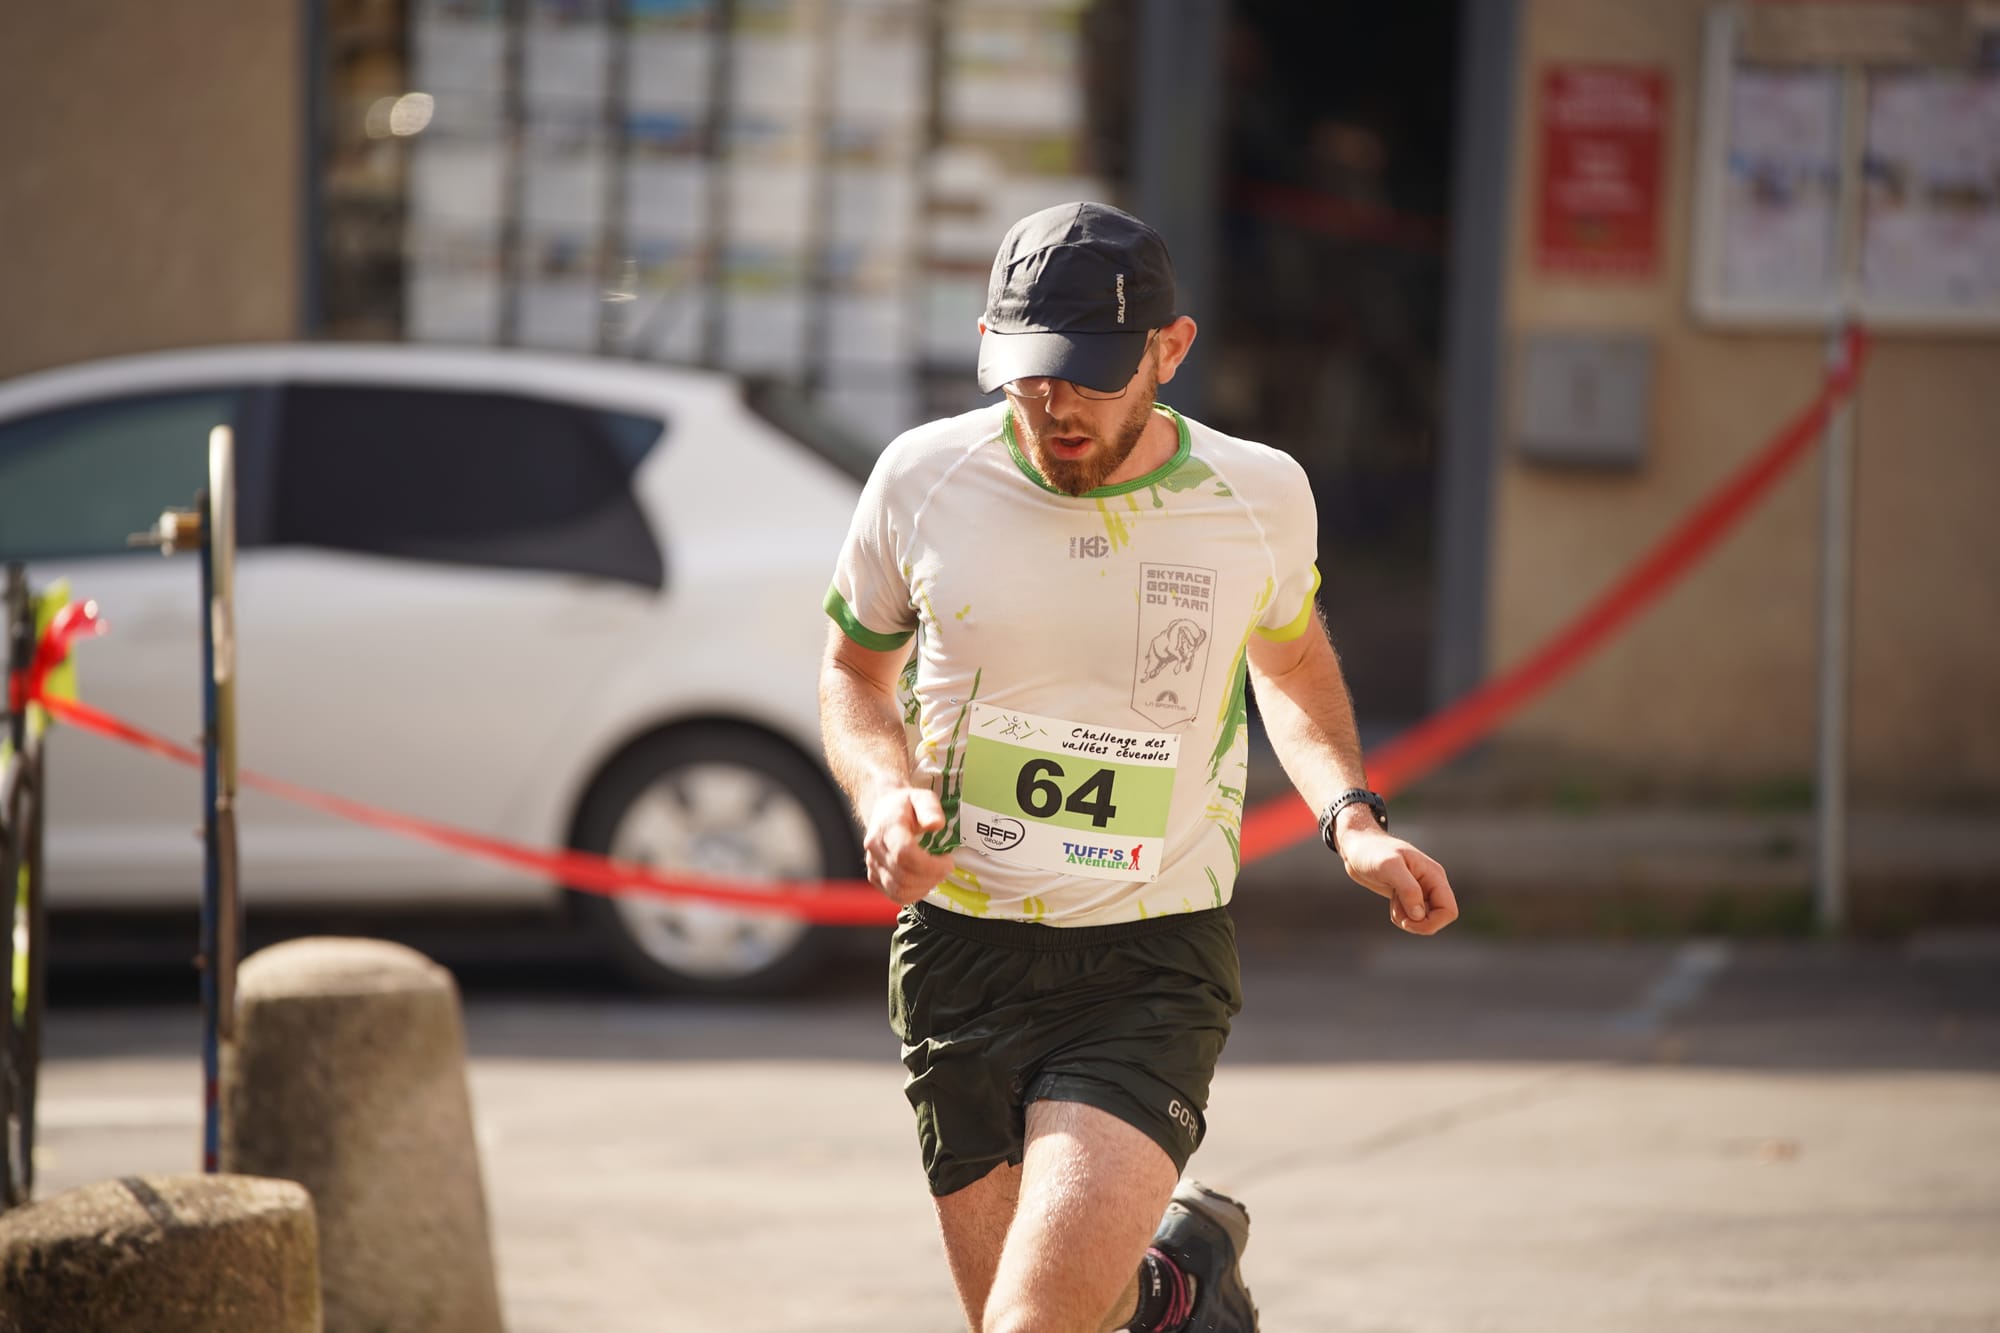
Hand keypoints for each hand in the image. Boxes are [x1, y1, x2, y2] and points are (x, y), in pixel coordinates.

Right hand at [862, 786, 955, 905]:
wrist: (885, 810)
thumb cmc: (906, 805)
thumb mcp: (922, 797)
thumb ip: (930, 808)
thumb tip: (936, 824)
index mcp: (886, 828)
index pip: (904, 854)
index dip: (930, 864)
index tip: (948, 860)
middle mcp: (875, 849)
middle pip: (904, 876)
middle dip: (932, 876)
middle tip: (946, 867)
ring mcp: (873, 865)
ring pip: (899, 890)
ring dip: (925, 887)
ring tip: (937, 873)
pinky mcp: (875, 877)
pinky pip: (895, 895)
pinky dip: (914, 894)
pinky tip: (925, 882)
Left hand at [1337, 826, 1457, 936]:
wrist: (1357, 847)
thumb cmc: (1372, 851)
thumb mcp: (1389, 867)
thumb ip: (1407, 889)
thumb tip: (1419, 915)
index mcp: (1434, 875)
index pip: (1449, 910)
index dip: (1431, 923)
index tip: (1407, 921)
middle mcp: (1432, 884)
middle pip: (1439, 918)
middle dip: (1418, 924)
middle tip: (1398, 916)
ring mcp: (1421, 891)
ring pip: (1425, 920)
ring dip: (1408, 920)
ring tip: (1393, 902)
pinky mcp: (1409, 896)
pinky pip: (1414, 917)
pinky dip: (1402, 917)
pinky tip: (1392, 902)